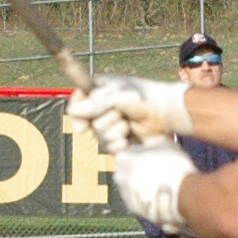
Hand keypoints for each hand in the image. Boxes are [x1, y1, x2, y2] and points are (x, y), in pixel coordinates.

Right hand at [68, 75, 191, 151]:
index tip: (82, 127)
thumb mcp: (115, 96)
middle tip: (120, 113)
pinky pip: (108, 146)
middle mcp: (102, 107)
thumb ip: (94, 104)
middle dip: (105, 120)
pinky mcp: (119, 138)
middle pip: (88, 123)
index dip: (77, 115)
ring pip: (98, 136)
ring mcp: (111, 123)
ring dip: (114, 131)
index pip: (78, 102)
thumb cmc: (142, 97)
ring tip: (128, 125)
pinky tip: (127, 139)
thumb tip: (73, 111)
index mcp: (99, 91)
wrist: (165, 112)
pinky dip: (118, 144)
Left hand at [113, 138, 192, 229]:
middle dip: (137, 170)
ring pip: (131, 185)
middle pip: (127, 170)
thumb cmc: (175, 165)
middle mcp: (119, 176)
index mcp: (123, 157)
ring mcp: (125, 193)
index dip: (140, 153)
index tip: (151, 156)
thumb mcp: (165, 142)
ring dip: (141, 184)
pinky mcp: (133, 208)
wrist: (184, 194)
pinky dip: (145, 197)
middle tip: (156, 170)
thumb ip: (151, 141)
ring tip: (160, 184)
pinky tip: (159, 195)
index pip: (127, 152)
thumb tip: (148, 142)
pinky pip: (137, 199)